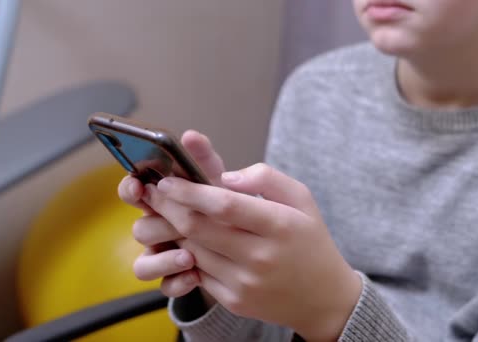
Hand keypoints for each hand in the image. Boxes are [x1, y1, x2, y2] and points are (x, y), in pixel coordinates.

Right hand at [118, 130, 224, 298]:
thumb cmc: (233, 205)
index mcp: (165, 200)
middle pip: (140, 228)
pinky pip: (165, 286)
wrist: (257, 243)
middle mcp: (160, 227)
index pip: (133, 190)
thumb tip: (190, 136)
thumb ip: (204, 158)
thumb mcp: (220, 179)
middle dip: (157, 226)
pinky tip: (195, 275)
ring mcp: (166, 254)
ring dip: (163, 259)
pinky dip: (176, 281)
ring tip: (188, 256)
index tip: (138, 184)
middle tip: (177, 223)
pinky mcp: (177, 278)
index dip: (130, 188)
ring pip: (143, 263)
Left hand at [144, 163, 361, 340]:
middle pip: (198, 228)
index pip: (224, 205)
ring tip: (164, 212)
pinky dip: (186, 254)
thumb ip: (266, 178)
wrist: (324, 298)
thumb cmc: (311, 242)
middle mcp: (260, 257)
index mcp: (279, 226)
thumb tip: (226, 176)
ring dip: (173, 229)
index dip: (190, 191)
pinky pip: (198, 272)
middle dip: (168, 206)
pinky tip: (184, 239)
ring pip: (192, 250)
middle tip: (153, 191)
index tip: (168, 179)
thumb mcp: (302, 199)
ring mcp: (245, 283)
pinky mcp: (235, 300)